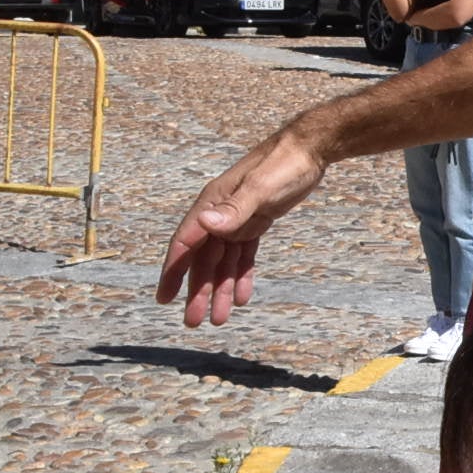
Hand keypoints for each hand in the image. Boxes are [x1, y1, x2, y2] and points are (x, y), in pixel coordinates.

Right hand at [157, 129, 329, 326]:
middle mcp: (219, 215)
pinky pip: (243, 255)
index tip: (164, 298)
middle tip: (194, 322)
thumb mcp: (261, 188)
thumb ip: (235, 209)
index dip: (172, 272)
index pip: (185, 244)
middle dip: (198, 291)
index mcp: (212, 205)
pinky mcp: (255, 222)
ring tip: (219, 319)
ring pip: (223, 262)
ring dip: (220, 289)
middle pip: (203, 260)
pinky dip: (241, 275)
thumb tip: (206, 224)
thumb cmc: (283, 164)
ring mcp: (237, 220)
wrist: (309, 150)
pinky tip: (242, 297)